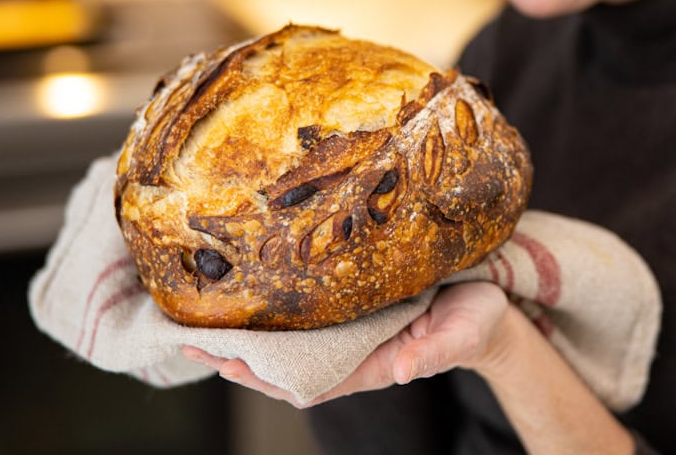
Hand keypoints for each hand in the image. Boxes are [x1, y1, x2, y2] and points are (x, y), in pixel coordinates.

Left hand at [182, 281, 511, 406]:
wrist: (487, 304)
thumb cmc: (475, 321)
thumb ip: (433, 353)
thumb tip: (400, 372)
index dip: (265, 375)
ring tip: (199, 323)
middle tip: (189, 340)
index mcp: (373, 362)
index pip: (307, 379)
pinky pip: (306, 313)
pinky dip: (273, 310)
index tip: (228, 364)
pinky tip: (248, 297)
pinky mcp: (355, 303)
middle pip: (284, 363)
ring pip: (288, 339)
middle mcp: (352, 347)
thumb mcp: (462, 334)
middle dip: (237, 356)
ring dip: (246, 335)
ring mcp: (351, 327)